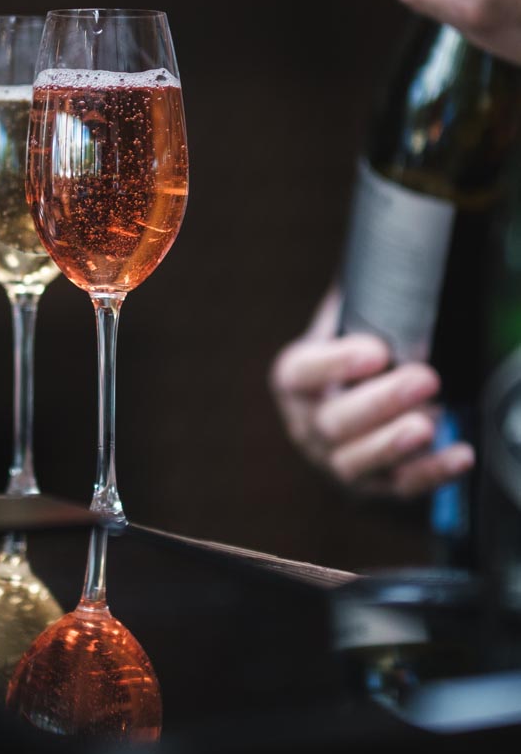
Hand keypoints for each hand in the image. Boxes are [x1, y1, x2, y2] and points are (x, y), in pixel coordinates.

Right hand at [269, 289, 475, 496]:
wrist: (351, 402)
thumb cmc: (351, 357)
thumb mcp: (346, 323)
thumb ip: (360, 303)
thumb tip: (391, 267)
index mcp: (295, 380)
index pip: (301, 373)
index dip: (335, 364)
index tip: (377, 350)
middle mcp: (307, 424)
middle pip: (333, 421)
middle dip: (381, 402)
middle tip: (424, 378)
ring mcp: (334, 460)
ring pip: (356, 461)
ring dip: (393, 444)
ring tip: (428, 425)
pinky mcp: (370, 485)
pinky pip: (398, 485)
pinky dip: (431, 473)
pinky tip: (459, 454)